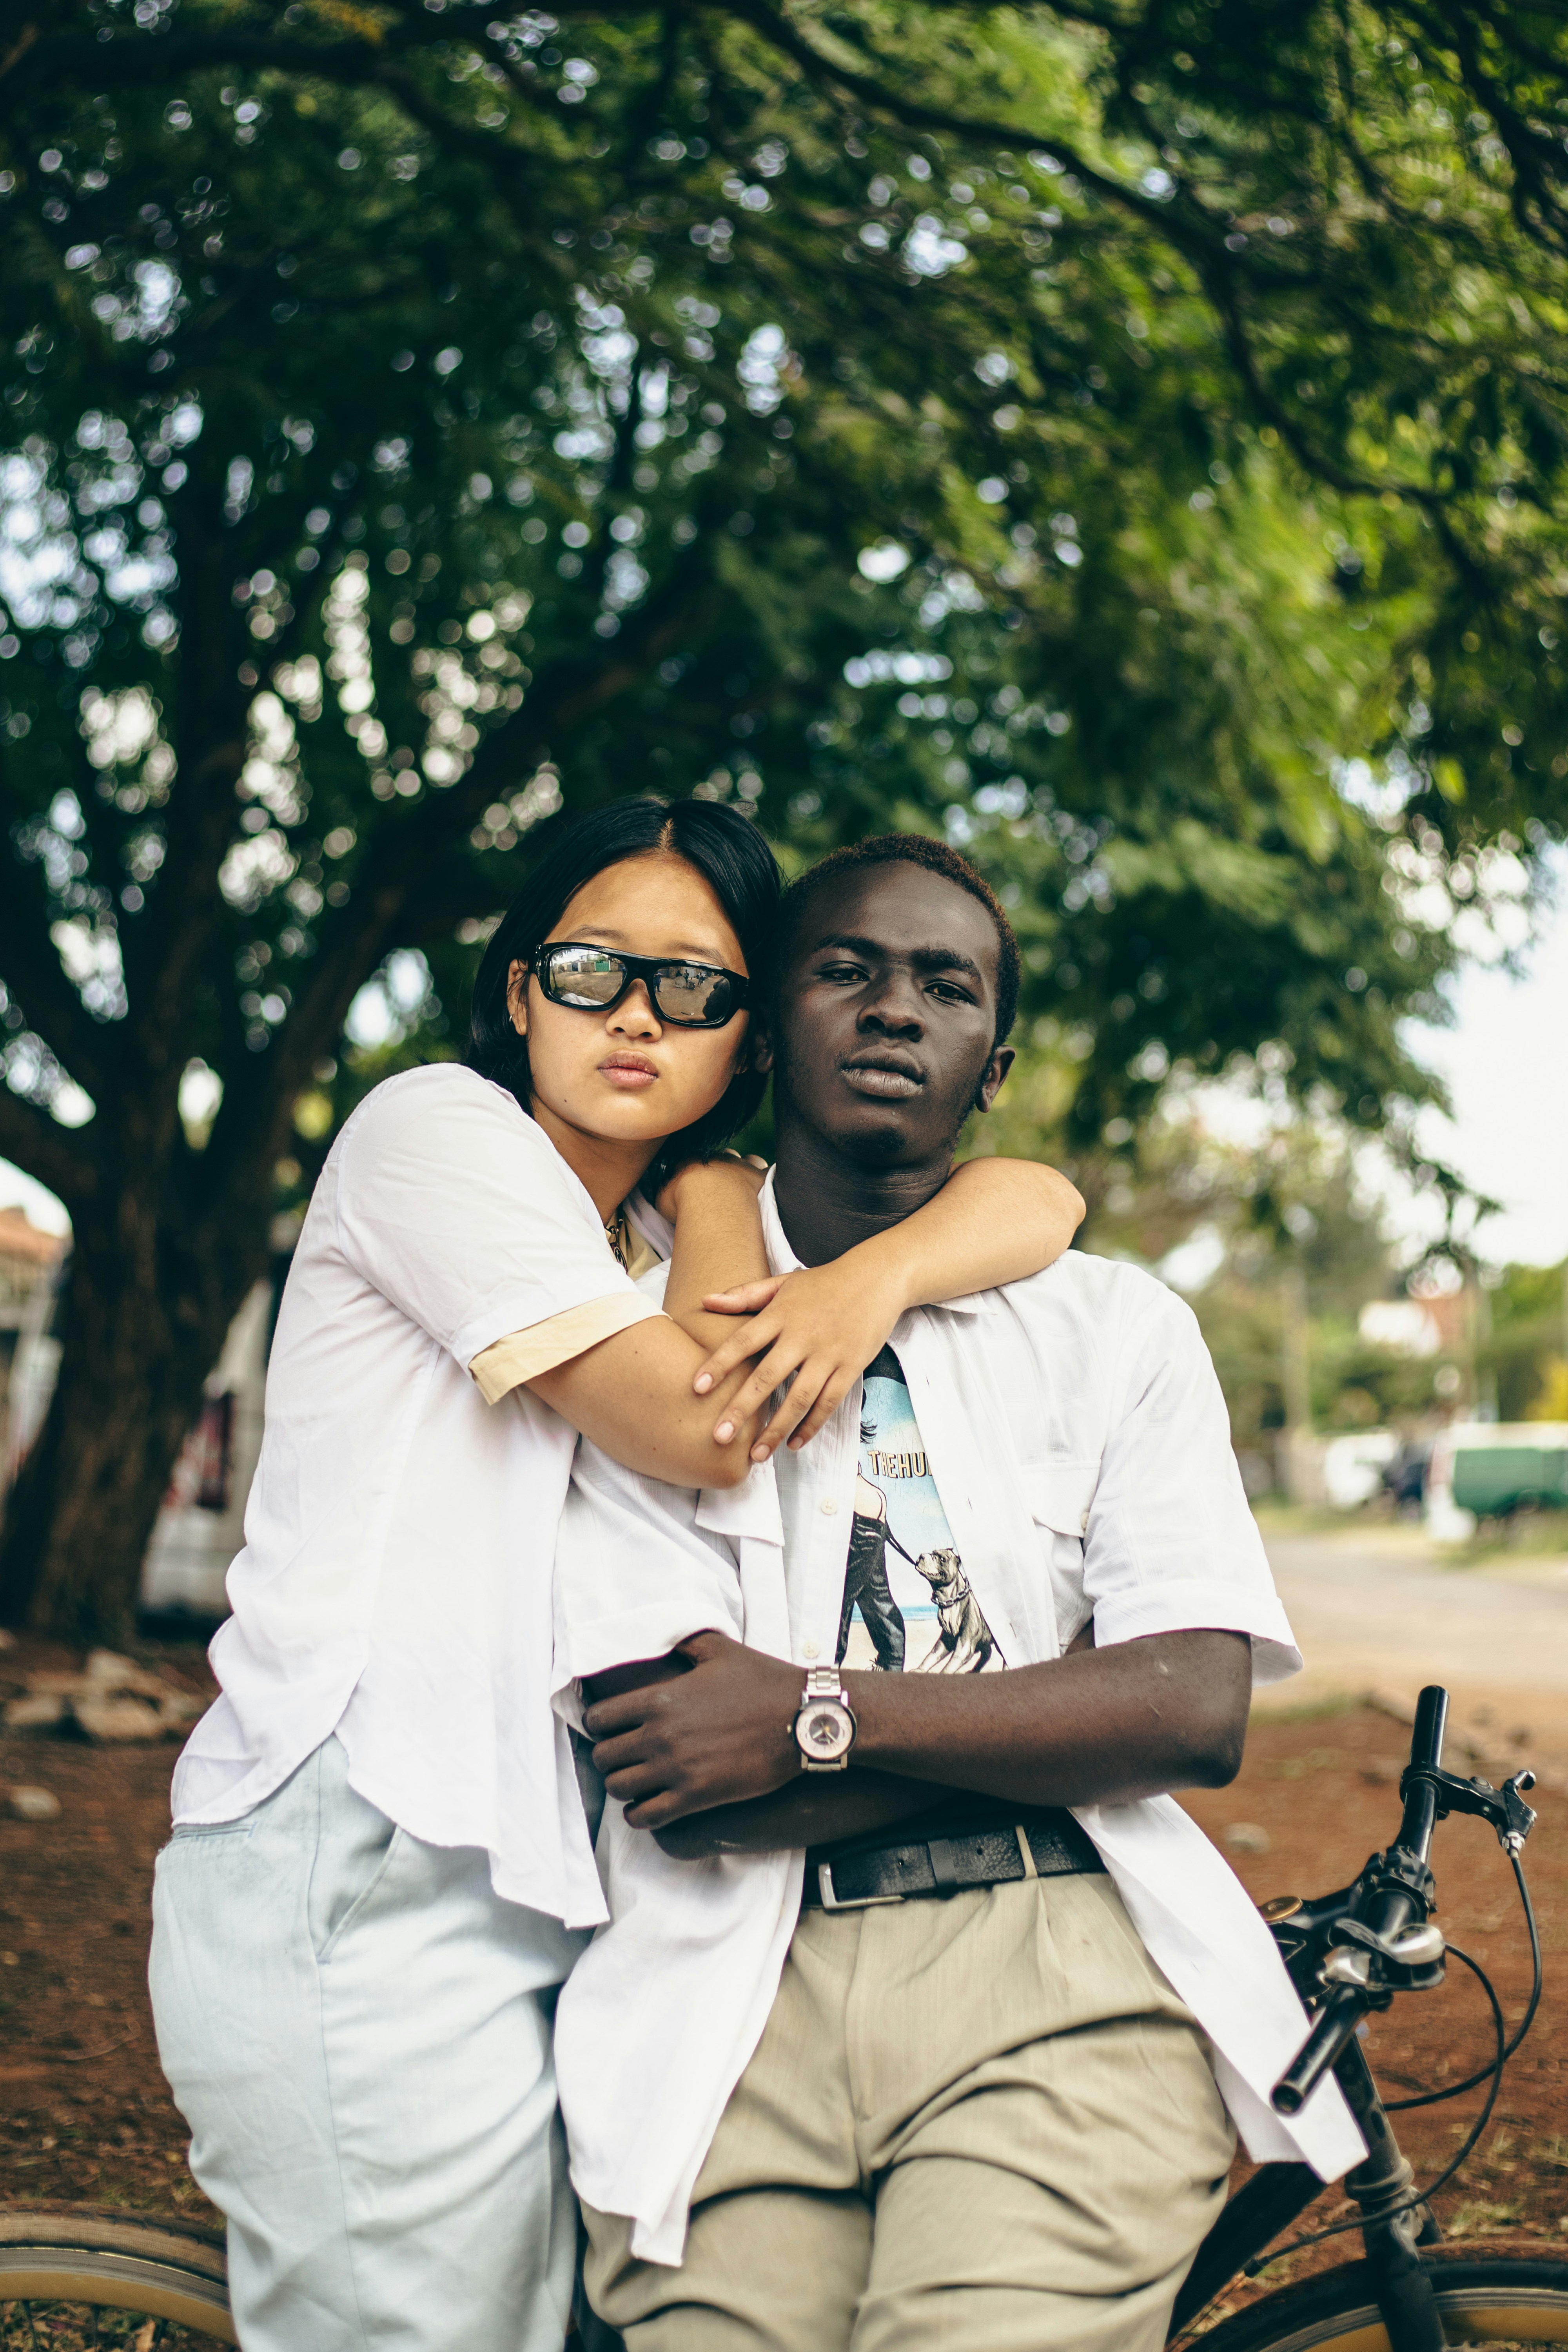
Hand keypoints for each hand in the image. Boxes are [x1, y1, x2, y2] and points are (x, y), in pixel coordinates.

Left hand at [583, 1629, 802, 1829]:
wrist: (803, 1719)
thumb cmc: (763, 1681)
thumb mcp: (719, 1650)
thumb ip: (683, 1641)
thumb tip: (663, 1635)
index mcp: (660, 1698)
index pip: (599, 1719)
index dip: (599, 1723)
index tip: (611, 1726)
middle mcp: (660, 1735)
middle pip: (603, 1757)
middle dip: (608, 1756)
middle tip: (624, 1754)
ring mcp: (677, 1769)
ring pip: (619, 1788)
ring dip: (623, 1785)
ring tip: (637, 1779)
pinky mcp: (696, 1797)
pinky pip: (646, 1817)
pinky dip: (639, 1814)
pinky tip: (649, 1805)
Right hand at [655, 1152, 766, 1224]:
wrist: (711, 1204)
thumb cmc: (683, 1203)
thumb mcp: (663, 1197)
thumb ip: (665, 1189)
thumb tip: (666, 1190)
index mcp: (696, 1160)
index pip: (698, 1158)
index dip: (699, 1169)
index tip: (699, 1181)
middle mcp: (721, 1158)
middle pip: (726, 1156)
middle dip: (726, 1166)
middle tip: (723, 1186)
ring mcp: (743, 1166)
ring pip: (749, 1159)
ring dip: (748, 1168)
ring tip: (745, 1186)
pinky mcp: (762, 1177)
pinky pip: (769, 1171)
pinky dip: (768, 1177)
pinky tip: (767, 1186)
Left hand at [692, 1259, 909, 1462]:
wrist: (877, 1278)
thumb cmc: (823, 1283)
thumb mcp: (782, 1283)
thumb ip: (744, 1294)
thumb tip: (705, 1300)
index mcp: (781, 1314)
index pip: (743, 1341)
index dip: (720, 1364)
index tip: (696, 1388)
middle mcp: (802, 1336)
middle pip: (767, 1377)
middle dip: (742, 1409)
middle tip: (719, 1437)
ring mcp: (828, 1354)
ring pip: (799, 1398)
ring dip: (776, 1429)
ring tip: (756, 1455)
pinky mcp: (850, 1367)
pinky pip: (829, 1402)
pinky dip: (811, 1425)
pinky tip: (793, 1444)